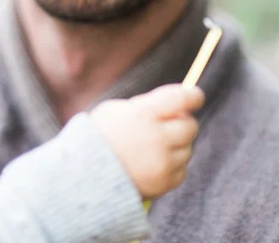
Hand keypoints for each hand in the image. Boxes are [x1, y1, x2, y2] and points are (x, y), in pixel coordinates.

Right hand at [90, 84, 203, 198]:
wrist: (83, 176)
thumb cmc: (99, 136)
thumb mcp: (116, 110)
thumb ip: (146, 105)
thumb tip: (176, 105)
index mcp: (143, 114)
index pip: (181, 99)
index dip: (193, 96)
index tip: (195, 96)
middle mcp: (157, 137)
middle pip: (190, 126)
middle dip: (182, 122)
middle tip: (170, 124)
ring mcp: (162, 162)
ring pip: (187, 149)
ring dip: (176, 145)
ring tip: (153, 147)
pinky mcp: (164, 183)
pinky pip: (181, 170)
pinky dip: (172, 166)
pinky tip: (153, 163)